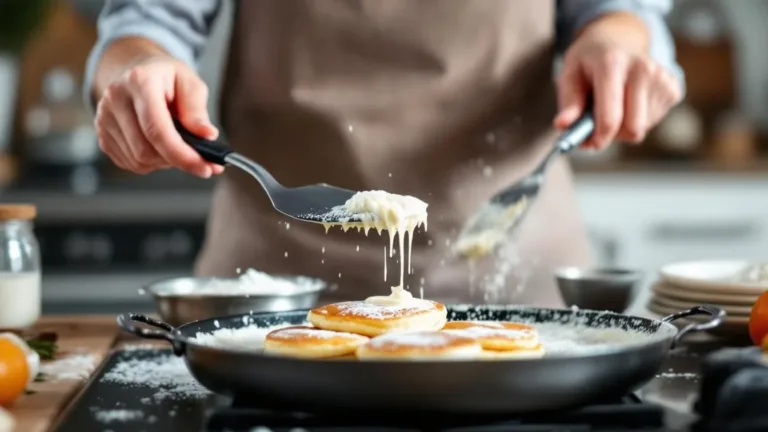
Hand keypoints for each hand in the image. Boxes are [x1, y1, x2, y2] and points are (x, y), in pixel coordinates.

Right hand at [95, 53, 222, 177]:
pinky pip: (130, 163)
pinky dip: (150, 163)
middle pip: (145, 150)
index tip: (204, 167)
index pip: (157, 129)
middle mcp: (116, 99)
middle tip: (198, 159)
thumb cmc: (167, 78)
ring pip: (138, 160)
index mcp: (140, 81)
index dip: (181, 154)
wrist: (137, 70)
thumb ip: (197, 110)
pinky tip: (159, 147)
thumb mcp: (190, 83)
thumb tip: (207, 135)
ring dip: (163, 162)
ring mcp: (104, 118)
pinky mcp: (102, 135)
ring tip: (177, 146)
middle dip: (176, 160)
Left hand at [554, 13, 681, 149]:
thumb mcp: (570, 74)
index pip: (611, 117)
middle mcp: (642, 69)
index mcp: (612, 64)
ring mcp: (662, 78)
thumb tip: (563, 125)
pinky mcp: (673, 87)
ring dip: (623, 127)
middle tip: (597, 125)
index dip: (598, 139)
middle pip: (632, 129)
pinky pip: (653, 122)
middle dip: (612, 135)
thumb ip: (568, 102)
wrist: (619, 38)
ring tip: (613, 105)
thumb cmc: (590, 60)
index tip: (588, 143)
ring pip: (642, 129)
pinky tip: (629, 102)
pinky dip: (638, 120)